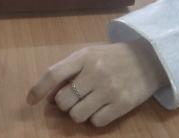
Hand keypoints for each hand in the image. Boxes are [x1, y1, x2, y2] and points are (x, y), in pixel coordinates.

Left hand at [27, 41, 168, 127]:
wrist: (148, 59)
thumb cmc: (111, 57)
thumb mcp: (88, 55)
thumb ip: (68, 71)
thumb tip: (47, 96)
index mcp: (83, 57)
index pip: (53, 74)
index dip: (38, 89)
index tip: (30, 101)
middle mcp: (95, 72)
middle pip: (63, 100)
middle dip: (63, 103)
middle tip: (73, 98)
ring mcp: (109, 89)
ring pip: (77, 115)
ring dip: (78, 113)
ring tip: (88, 104)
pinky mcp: (122, 105)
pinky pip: (96, 122)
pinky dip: (95, 119)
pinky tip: (102, 108)